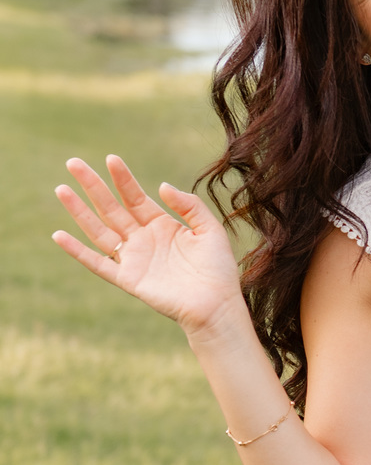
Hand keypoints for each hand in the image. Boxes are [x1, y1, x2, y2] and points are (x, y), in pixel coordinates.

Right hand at [52, 155, 244, 337]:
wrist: (216, 305)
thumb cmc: (217, 269)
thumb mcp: (210, 229)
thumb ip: (189, 206)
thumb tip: (161, 186)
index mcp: (162, 225)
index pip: (135, 196)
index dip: (123, 178)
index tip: (111, 159)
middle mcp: (143, 239)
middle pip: (111, 208)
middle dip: (93, 186)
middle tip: (73, 163)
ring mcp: (133, 259)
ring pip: (99, 230)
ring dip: (79, 211)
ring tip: (61, 189)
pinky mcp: (128, 279)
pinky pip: (97, 264)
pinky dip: (77, 251)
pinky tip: (59, 235)